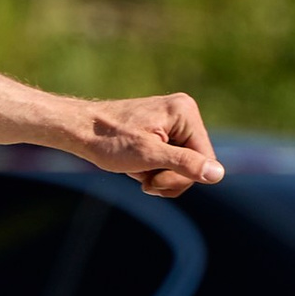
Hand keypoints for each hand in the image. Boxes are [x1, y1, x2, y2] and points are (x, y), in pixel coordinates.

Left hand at [76, 95, 222, 197]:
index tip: (154, 183)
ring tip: (136, 171)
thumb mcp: (149, 156)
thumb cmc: (108, 140)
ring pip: (181, 165)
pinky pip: (168, 159)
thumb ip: (185, 164)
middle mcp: (182, 113)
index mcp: (185, 112)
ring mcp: (172, 122)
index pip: (205, 159)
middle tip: (144, 182)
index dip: (182, 178)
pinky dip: (152, 169)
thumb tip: (218, 173)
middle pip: (195, 163)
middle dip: (169, 178)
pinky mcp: (160, 131)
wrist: (77, 129)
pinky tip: (134, 166)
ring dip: (159, 175)